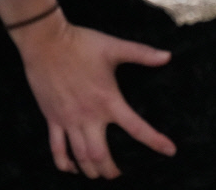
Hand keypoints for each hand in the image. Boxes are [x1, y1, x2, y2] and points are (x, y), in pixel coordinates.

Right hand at [12, 15, 175, 177]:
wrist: (45, 41)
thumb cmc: (80, 43)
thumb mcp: (113, 47)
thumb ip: (142, 53)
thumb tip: (168, 55)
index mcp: (108, 100)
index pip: (136, 128)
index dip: (155, 142)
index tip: (170, 151)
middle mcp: (88, 115)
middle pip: (101, 155)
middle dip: (111, 171)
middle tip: (119, 174)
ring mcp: (68, 119)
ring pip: (81, 156)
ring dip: (91, 170)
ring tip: (98, 174)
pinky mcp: (52, 117)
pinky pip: (57, 148)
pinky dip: (64, 163)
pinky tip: (71, 168)